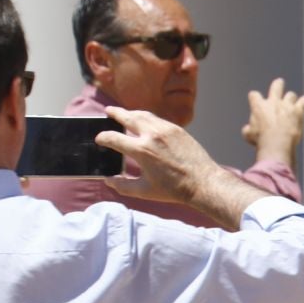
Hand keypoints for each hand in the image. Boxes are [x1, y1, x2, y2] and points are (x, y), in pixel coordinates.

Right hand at [98, 106, 262, 229]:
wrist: (203, 183)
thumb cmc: (174, 189)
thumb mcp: (144, 191)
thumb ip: (123, 186)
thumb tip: (108, 181)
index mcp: (141, 150)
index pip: (113, 138)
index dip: (103, 138)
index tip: (99, 139)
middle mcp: (152, 135)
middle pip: (127, 117)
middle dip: (115, 113)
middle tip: (108, 111)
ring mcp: (166, 130)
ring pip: (144, 115)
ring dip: (131, 113)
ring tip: (125, 114)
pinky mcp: (178, 130)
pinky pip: (158, 119)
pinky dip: (148, 118)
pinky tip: (146, 122)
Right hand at [243, 77, 303, 169]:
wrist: (277, 143)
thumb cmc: (261, 140)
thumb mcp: (249, 135)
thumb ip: (248, 130)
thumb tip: (247, 129)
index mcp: (259, 106)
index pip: (254, 95)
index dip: (254, 97)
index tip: (255, 99)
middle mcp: (273, 103)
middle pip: (276, 87)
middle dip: (278, 84)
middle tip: (279, 82)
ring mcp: (287, 106)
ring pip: (290, 95)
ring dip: (291, 98)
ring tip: (291, 99)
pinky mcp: (298, 112)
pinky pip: (302, 103)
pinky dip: (303, 102)